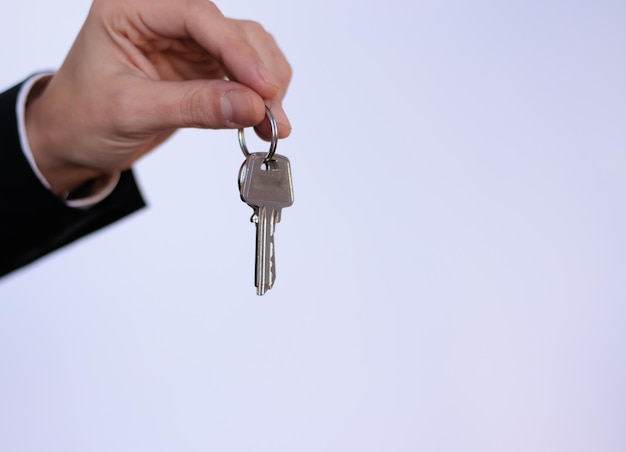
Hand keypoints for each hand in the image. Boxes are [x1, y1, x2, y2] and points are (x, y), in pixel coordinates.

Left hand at [25, 0, 291, 195]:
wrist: (73, 140)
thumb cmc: (82, 118)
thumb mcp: (132, 112)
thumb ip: (193, 107)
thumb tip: (252, 106)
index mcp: (133, 9)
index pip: (197, 16)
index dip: (237, 51)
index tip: (263, 88)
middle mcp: (165, 19)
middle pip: (232, 29)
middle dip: (259, 71)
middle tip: (273, 113)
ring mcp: (187, 43)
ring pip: (247, 48)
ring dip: (267, 83)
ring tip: (273, 123)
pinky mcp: (201, 68)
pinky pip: (243, 75)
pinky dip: (260, 97)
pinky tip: (264, 120)